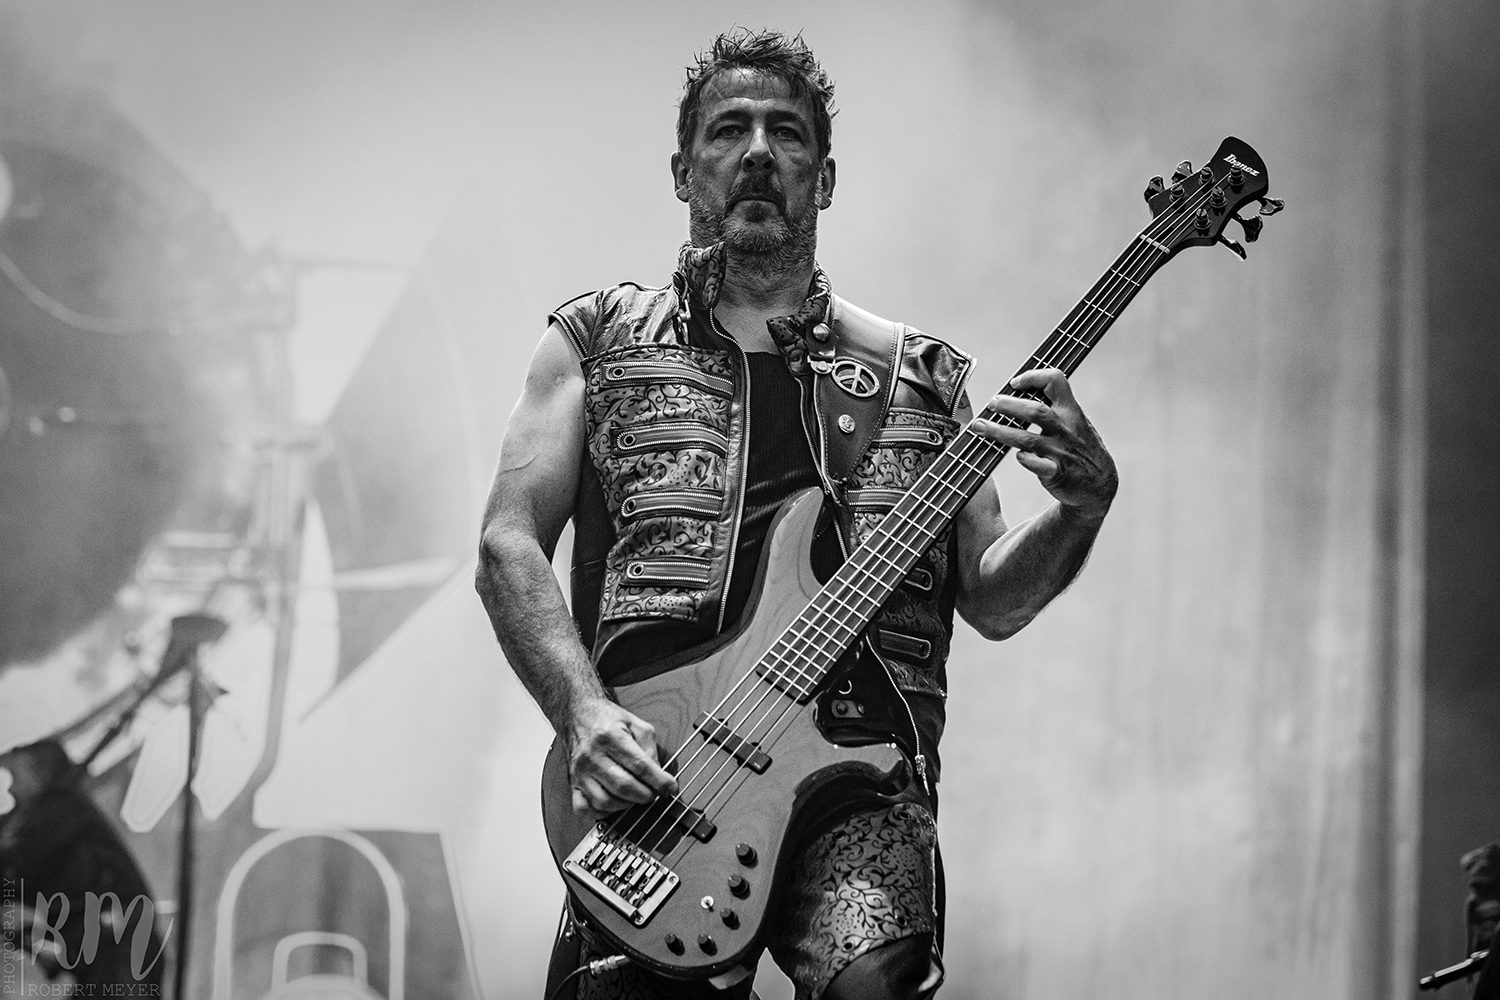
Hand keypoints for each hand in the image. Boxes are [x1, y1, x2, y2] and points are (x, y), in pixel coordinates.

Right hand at [564, 695, 678, 812]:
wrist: (579, 715)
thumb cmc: (608, 720)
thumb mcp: (637, 725)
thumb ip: (650, 749)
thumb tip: (658, 774)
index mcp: (610, 736)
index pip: (639, 765)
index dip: (659, 780)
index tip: (670, 787)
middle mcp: (592, 754)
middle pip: (623, 786)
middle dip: (645, 795)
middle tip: (655, 793)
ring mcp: (580, 771)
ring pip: (605, 801)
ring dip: (626, 805)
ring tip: (635, 796)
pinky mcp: (573, 782)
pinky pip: (583, 808)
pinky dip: (601, 812)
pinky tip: (613, 804)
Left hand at [974, 368, 1117, 520]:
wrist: (1099, 484)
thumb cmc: (1079, 448)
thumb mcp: (1075, 422)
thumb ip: (1053, 408)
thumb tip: (1015, 396)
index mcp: (1071, 411)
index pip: (1056, 382)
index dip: (1033, 377)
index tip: (1014, 382)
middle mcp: (1066, 428)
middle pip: (1035, 411)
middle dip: (1009, 405)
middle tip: (992, 403)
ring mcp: (1061, 451)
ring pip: (1027, 439)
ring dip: (1000, 432)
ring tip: (981, 427)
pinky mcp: (1056, 473)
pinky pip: (1035, 464)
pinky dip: (1024, 459)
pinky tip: (1016, 455)